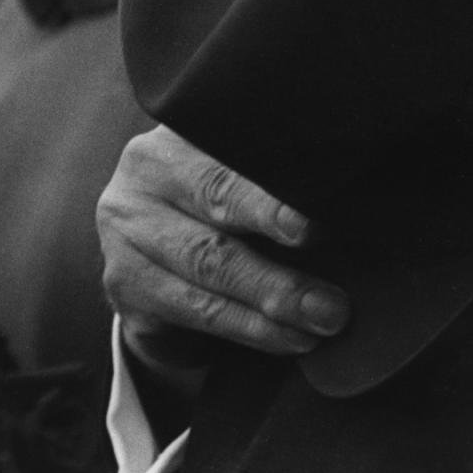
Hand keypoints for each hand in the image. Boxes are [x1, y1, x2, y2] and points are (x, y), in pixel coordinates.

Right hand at [97, 125, 349, 390]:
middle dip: (277, 274)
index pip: (224, 169)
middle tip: (332, 305)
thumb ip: (276, 178)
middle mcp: (141, 178)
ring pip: (204, 277)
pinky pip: (192, 314)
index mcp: (176, 135)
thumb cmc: (219, 190)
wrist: (155, 231)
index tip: (312, 231)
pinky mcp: (123, 287)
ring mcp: (124, 235)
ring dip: (268, 310)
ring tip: (318, 325)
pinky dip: (247, 329)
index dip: (267, 202)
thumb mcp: (238, 166)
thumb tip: (349, 210)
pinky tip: (287, 338)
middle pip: (213, 228)